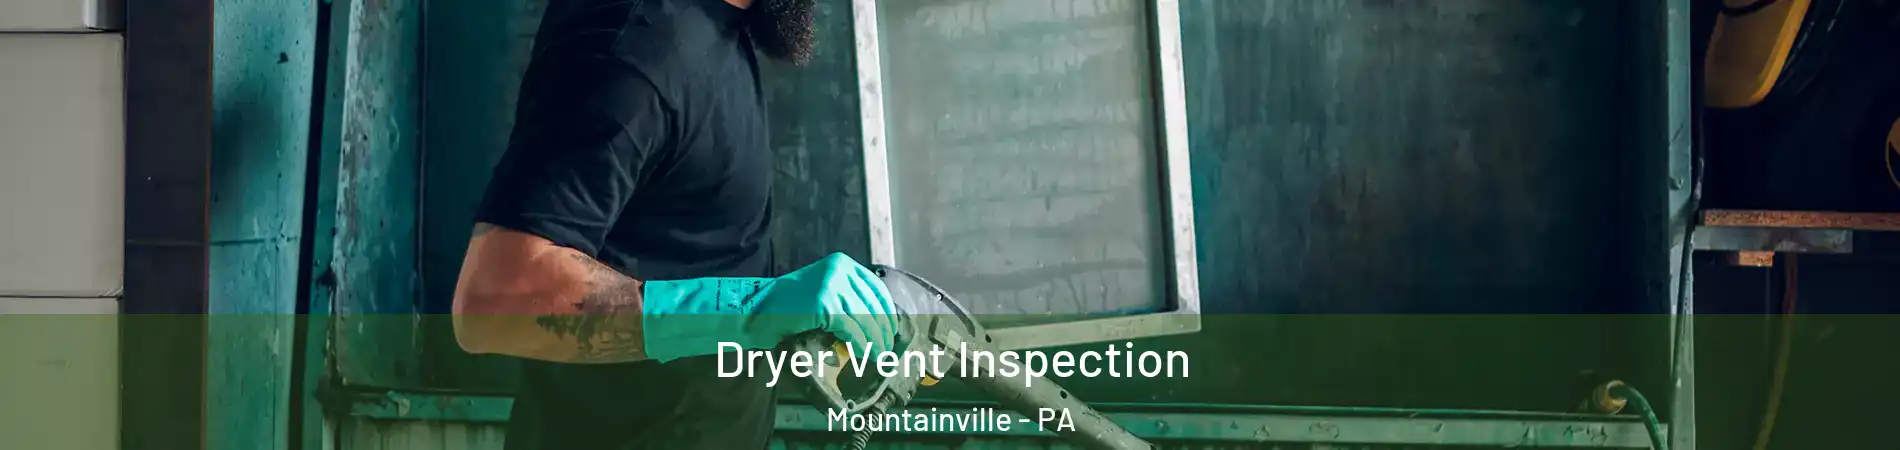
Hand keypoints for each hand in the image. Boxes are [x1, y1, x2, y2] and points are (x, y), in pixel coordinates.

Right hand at [747, 253, 899, 353]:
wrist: (754, 312)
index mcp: (841, 264)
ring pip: (865, 319)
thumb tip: (877, 322)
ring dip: (874, 342)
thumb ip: (845, 299)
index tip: (891, 330)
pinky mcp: (825, 304)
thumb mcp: (822, 292)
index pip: (875, 289)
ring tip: (877, 357)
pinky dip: (860, 345)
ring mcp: (832, 285)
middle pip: (873, 305)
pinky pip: (852, 330)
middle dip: (882, 331)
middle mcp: (839, 270)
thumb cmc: (787, 308)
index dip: (886, 312)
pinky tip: (862, 355)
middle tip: (885, 350)